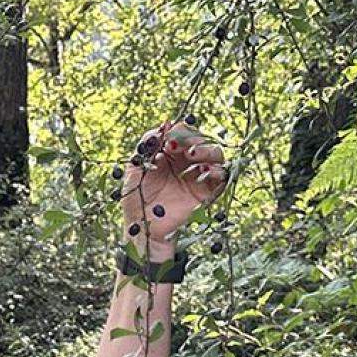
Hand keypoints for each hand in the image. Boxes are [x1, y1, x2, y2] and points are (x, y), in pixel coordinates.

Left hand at [119, 120, 228, 251]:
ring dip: (207, 150)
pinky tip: (203, 170)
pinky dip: (216, 170)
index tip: (167, 139)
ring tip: (192, 154)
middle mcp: (186, 163)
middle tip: (180, 145)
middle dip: (193, 138)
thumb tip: (163, 126)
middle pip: (201, 140)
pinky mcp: (207, 193)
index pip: (182, 133)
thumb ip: (147, 145)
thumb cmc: (136, 200)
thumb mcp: (135, 167)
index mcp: (170, 154)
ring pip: (215, 154)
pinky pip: (221, 177)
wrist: (143, 230)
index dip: (178, 132)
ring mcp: (198, 177)